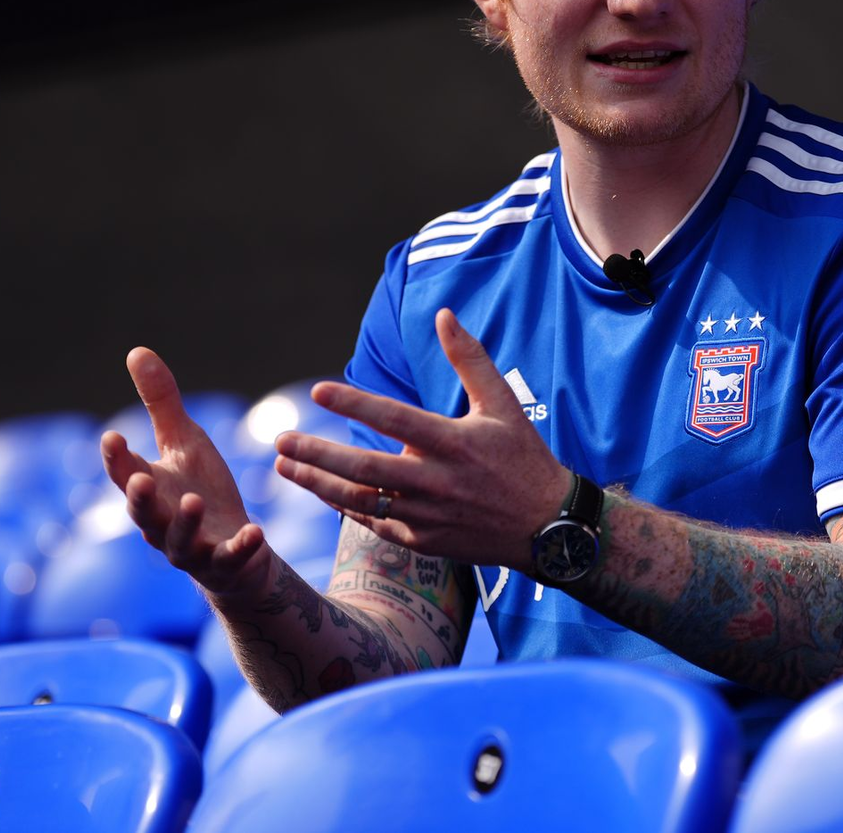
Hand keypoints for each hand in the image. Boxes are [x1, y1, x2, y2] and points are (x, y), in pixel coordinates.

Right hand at [100, 347, 270, 596]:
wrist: (237, 546)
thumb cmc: (202, 489)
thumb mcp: (185, 441)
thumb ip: (161, 402)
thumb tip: (136, 351)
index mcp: (152, 489)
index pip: (125, 474)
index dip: (116, 458)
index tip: (112, 435)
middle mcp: (162, 523)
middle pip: (143, 514)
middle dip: (139, 498)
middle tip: (139, 480)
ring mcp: (192, 548)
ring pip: (180, 541)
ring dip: (185, 523)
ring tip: (194, 501)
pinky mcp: (224, 563)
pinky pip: (230, 558)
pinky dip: (240, 547)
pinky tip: (255, 533)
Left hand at [274, 308, 571, 569]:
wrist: (548, 526)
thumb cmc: (524, 457)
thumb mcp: (503, 403)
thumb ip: (469, 359)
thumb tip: (443, 315)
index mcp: (454, 443)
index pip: (394, 419)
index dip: (354, 403)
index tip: (318, 390)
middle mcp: (436, 482)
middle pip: (363, 468)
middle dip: (315, 453)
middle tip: (279, 439)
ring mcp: (428, 516)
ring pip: (360, 500)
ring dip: (318, 483)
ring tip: (285, 465)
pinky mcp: (424, 542)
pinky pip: (376, 525)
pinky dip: (347, 508)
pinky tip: (323, 492)